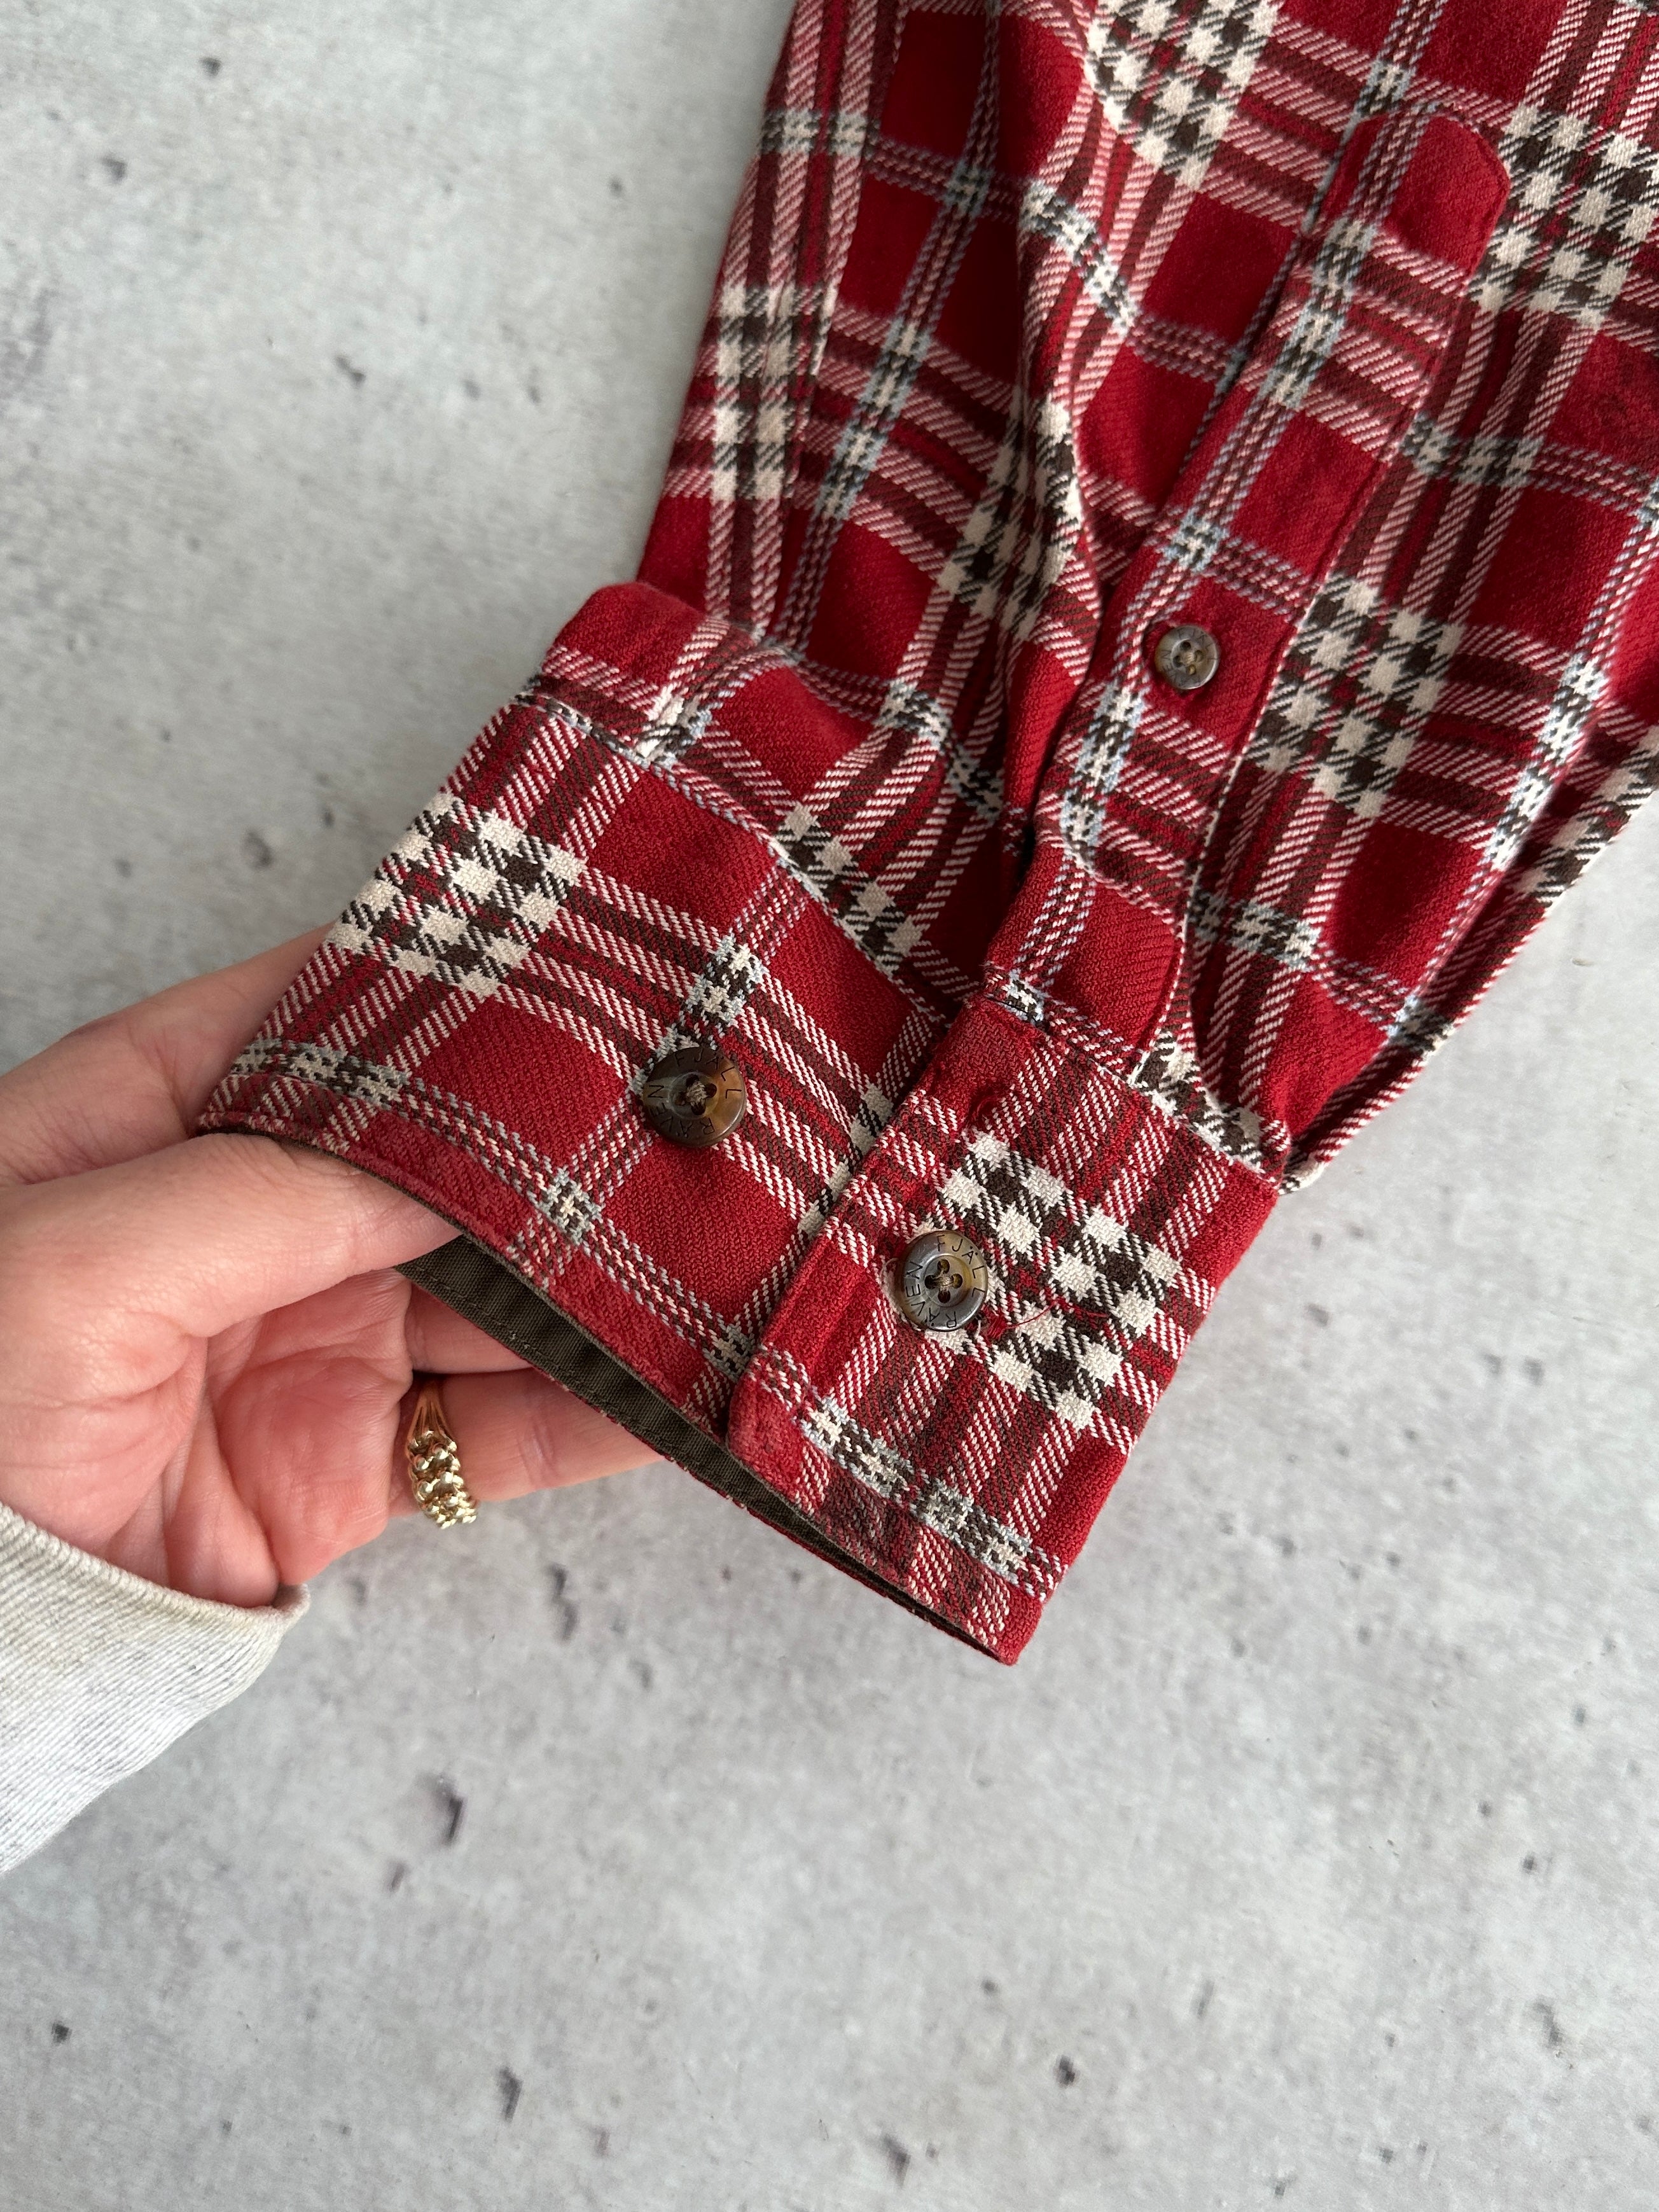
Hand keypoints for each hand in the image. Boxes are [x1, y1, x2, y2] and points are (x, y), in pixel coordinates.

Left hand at [0, 935, 645, 1604]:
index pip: (333, 1014)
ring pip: (502, 1289)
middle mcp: (258, 1214)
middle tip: (694, 1114)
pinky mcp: (361, 1459)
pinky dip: (601, 1413)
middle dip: (568, 1142)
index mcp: (163, 1116)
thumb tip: (449, 1149)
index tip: (583, 971)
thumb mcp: (71, 1267)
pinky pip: (505, 1427)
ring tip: (727, 1241)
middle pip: (446, 1158)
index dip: (455, 988)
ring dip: (609, 1275)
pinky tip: (685, 1386)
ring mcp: (319, 1336)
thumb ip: (260, 1192)